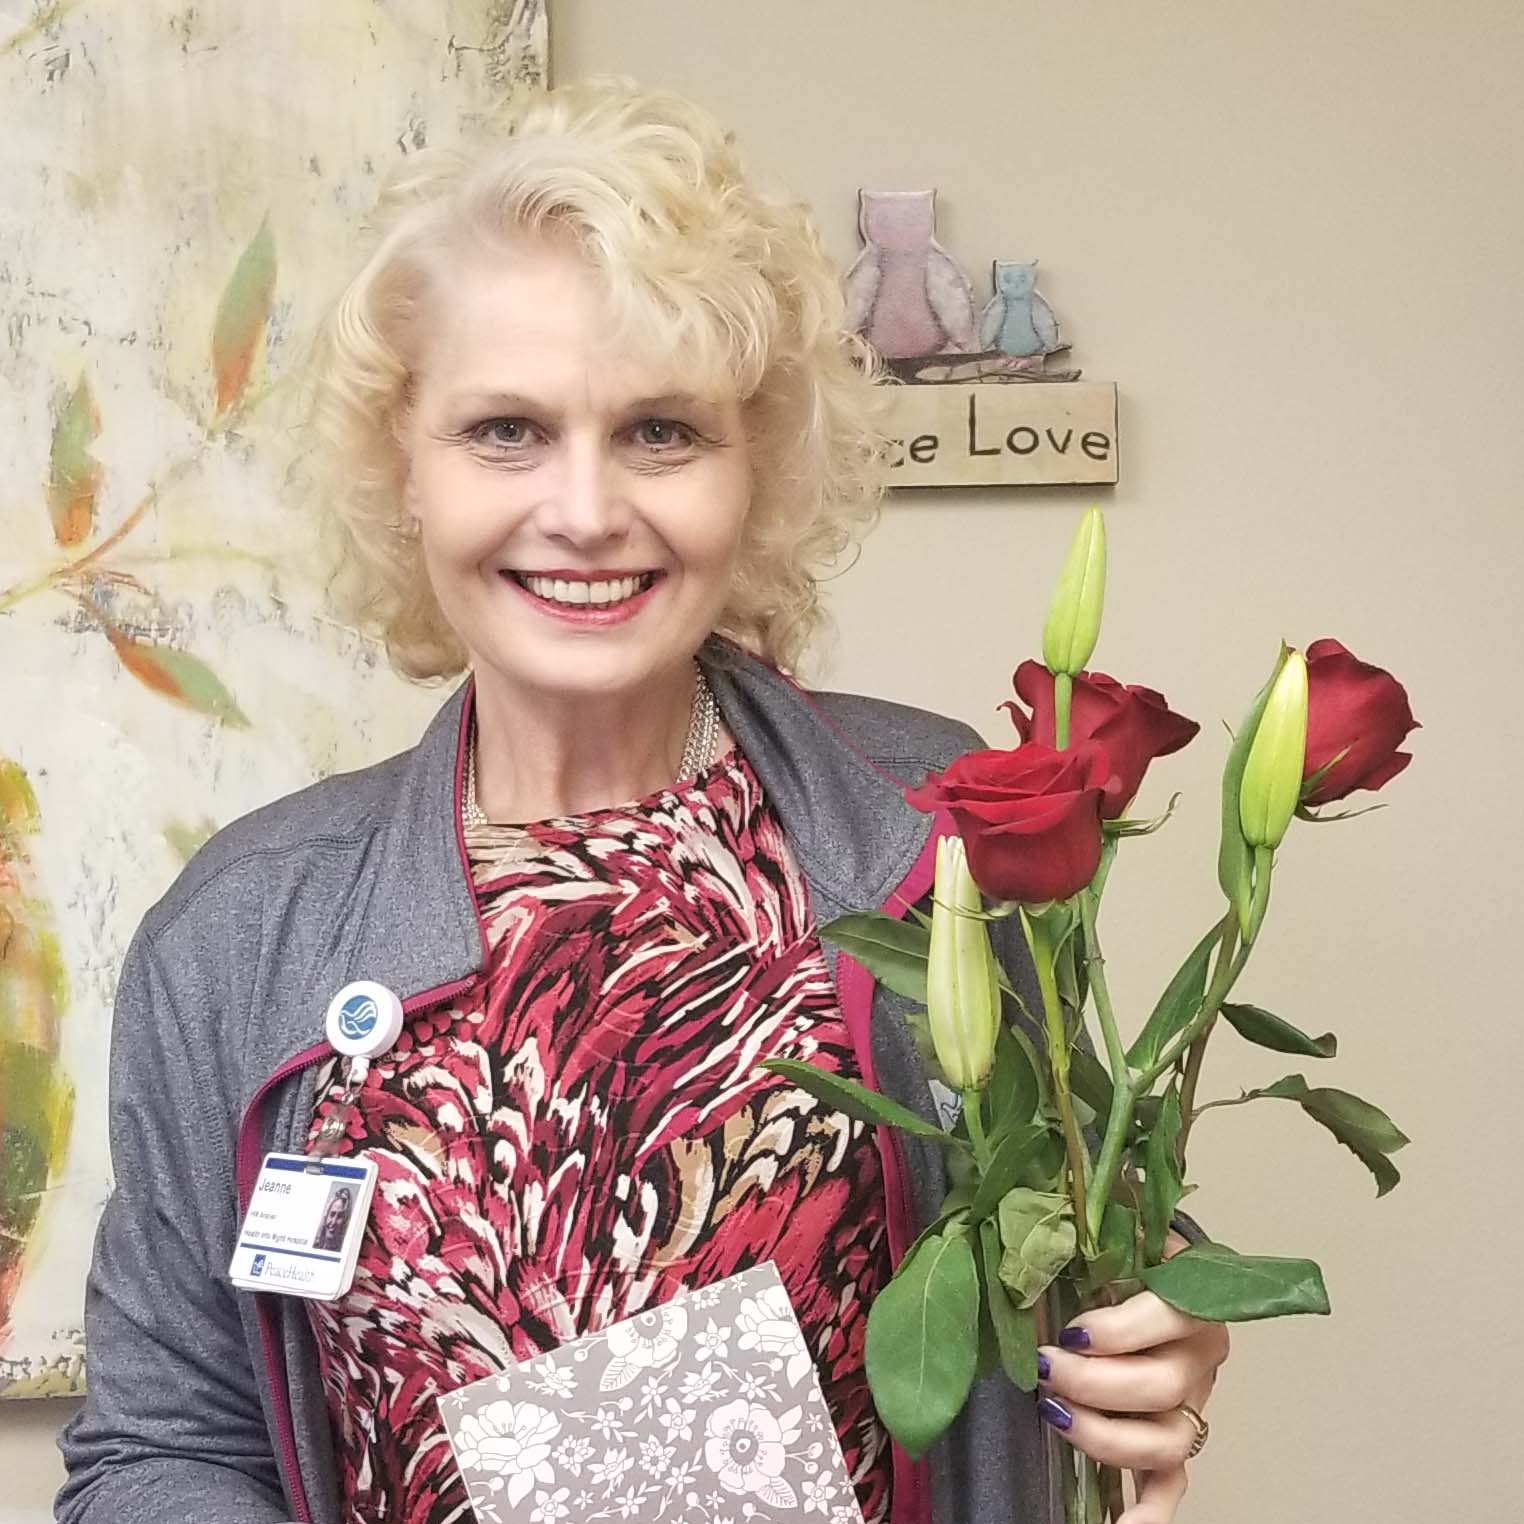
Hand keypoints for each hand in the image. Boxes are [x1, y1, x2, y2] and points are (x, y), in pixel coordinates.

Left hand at [1035, 1234, 1229, 1523]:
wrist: (1152, 1274)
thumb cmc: (1123, 1255)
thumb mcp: (1108, 1234)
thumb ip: (1082, 1235)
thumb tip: (1034, 1238)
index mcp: (1192, 1300)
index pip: (1169, 1319)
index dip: (1119, 1331)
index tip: (1070, 1331)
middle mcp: (1199, 1358)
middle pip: (1161, 1389)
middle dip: (1094, 1384)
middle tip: (1045, 1367)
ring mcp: (1189, 1406)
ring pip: (1164, 1443)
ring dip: (1104, 1435)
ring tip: (1052, 1413)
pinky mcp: (1173, 1442)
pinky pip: (1170, 1487)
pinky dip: (1148, 1513)